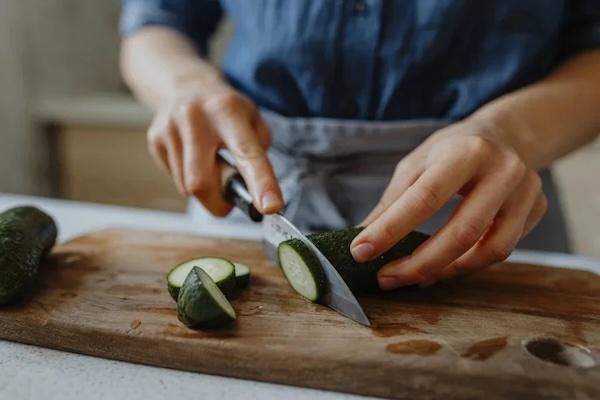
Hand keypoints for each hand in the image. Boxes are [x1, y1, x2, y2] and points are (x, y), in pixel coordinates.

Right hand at [147, 83, 282, 215]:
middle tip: (230, 200)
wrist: (186, 85)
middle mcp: (195, 117)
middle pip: (202, 183)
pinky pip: (174, 179)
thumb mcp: (253, 121)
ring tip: (210, 166)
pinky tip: (193, 159)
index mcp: (228, 110)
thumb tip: (255, 194)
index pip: (246, 152)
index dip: (260, 182)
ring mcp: (170, 128)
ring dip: (205, 190)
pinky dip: (189, 180)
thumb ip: (258, 156)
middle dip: (218, 203)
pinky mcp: (154, 139)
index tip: (270, 207)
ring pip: (187, 187)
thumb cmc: (227, 111)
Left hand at [350, 118, 546, 289]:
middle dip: (418, 264)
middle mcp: (503, 170)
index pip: (425, 198)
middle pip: (461, 233)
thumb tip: (361, 240)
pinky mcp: (537, 210)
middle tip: (386, 278)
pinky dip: (467, 264)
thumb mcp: (417, 164)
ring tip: (412, 277)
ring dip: (445, 271)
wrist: (505, 134)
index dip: (391, 229)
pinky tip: (442, 267)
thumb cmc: (452, 150)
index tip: (361, 252)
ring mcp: (527, 192)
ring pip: (489, 250)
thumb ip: (392, 202)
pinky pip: (501, 250)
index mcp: (466, 152)